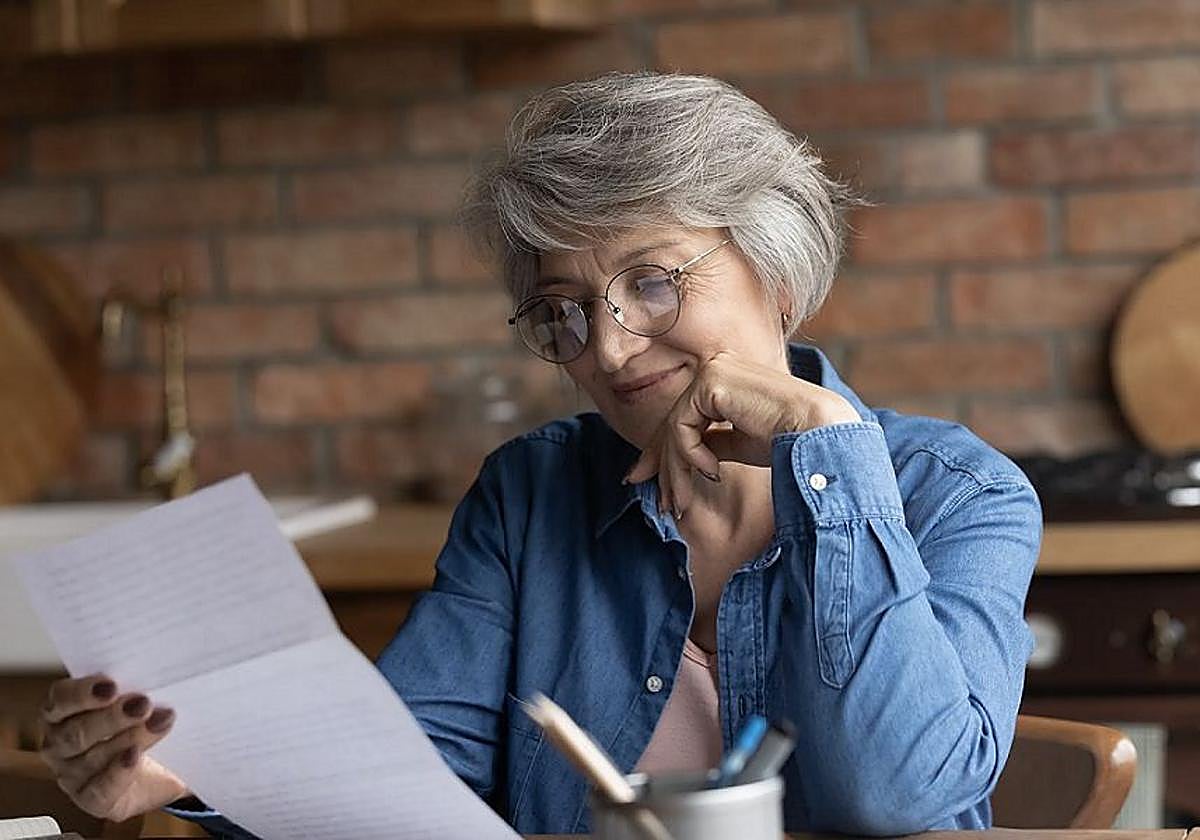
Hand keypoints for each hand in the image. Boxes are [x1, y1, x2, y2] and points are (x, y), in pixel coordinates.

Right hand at [40, 673, 188, 822]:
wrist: (165, 767)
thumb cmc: (144, 723)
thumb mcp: (140, 700)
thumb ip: (137, 687)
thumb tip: (156, 675)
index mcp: (63, 712)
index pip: (60, 700)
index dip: (82, 693)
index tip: (111, 686)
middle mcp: (60, 744)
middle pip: (75, 732)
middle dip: (111, 717)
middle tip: (143, 704)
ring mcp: (73, 775)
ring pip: (91, 758)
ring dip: (129, 738)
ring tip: (159, 724)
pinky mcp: (91, 799)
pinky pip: (100, 790)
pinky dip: (119, 772)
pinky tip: (135, 757)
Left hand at [623, 351, 859, 517]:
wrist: (816, 433)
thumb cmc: (789, 441)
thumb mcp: (739, 443)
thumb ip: (709, 443)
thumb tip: (677, 460)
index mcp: (725, 377)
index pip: (684, 416)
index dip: (661, 452)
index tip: (644, 480)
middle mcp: (716, 367)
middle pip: (674, 422)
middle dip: (662, 467)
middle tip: (661, 502)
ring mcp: (712, 371)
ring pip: (675, 429)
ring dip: (677, 472)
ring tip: (684, 501)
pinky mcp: (710, 382)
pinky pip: (682, 427)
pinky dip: (691, 456)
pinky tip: (713, 471)